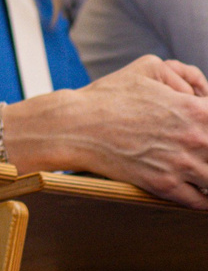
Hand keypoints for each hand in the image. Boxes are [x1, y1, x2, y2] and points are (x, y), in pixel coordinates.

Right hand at [27, 56, 207, 207]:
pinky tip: (197, 188)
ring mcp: (182, 165)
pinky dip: (203, 198)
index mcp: (198, 111)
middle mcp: (197, 140)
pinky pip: (201, 201)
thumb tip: (201, 92)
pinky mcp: (165, 186)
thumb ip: (184, 77)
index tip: (204, 130)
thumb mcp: (149, 68)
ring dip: (207, 173)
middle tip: (198, 147)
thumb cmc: (109, 96)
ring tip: (198, 167)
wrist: (76, 125)